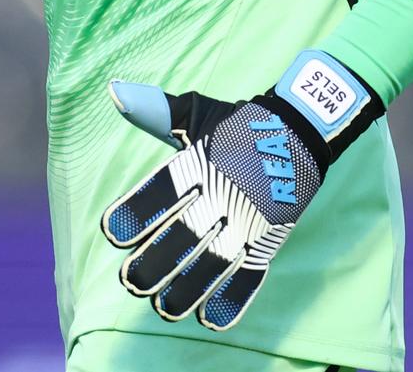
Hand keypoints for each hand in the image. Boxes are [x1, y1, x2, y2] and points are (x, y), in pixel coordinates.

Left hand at [100, 53, 380, 329]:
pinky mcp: (268, 238)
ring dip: (188, 288)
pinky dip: (232, 299)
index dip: (137, 213)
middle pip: (185, 235)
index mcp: (200, 163)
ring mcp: (249, 220)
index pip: (162, 192)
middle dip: (156, 261)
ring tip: (162, 307)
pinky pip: (250, 274)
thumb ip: (154, 111)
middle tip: (131, 281)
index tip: (112, 233)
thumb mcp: (196, 113)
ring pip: (214, 262)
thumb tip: (115, 94)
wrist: (300, 130)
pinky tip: (209, 318)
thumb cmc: (237, 124)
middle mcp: (223, 194)